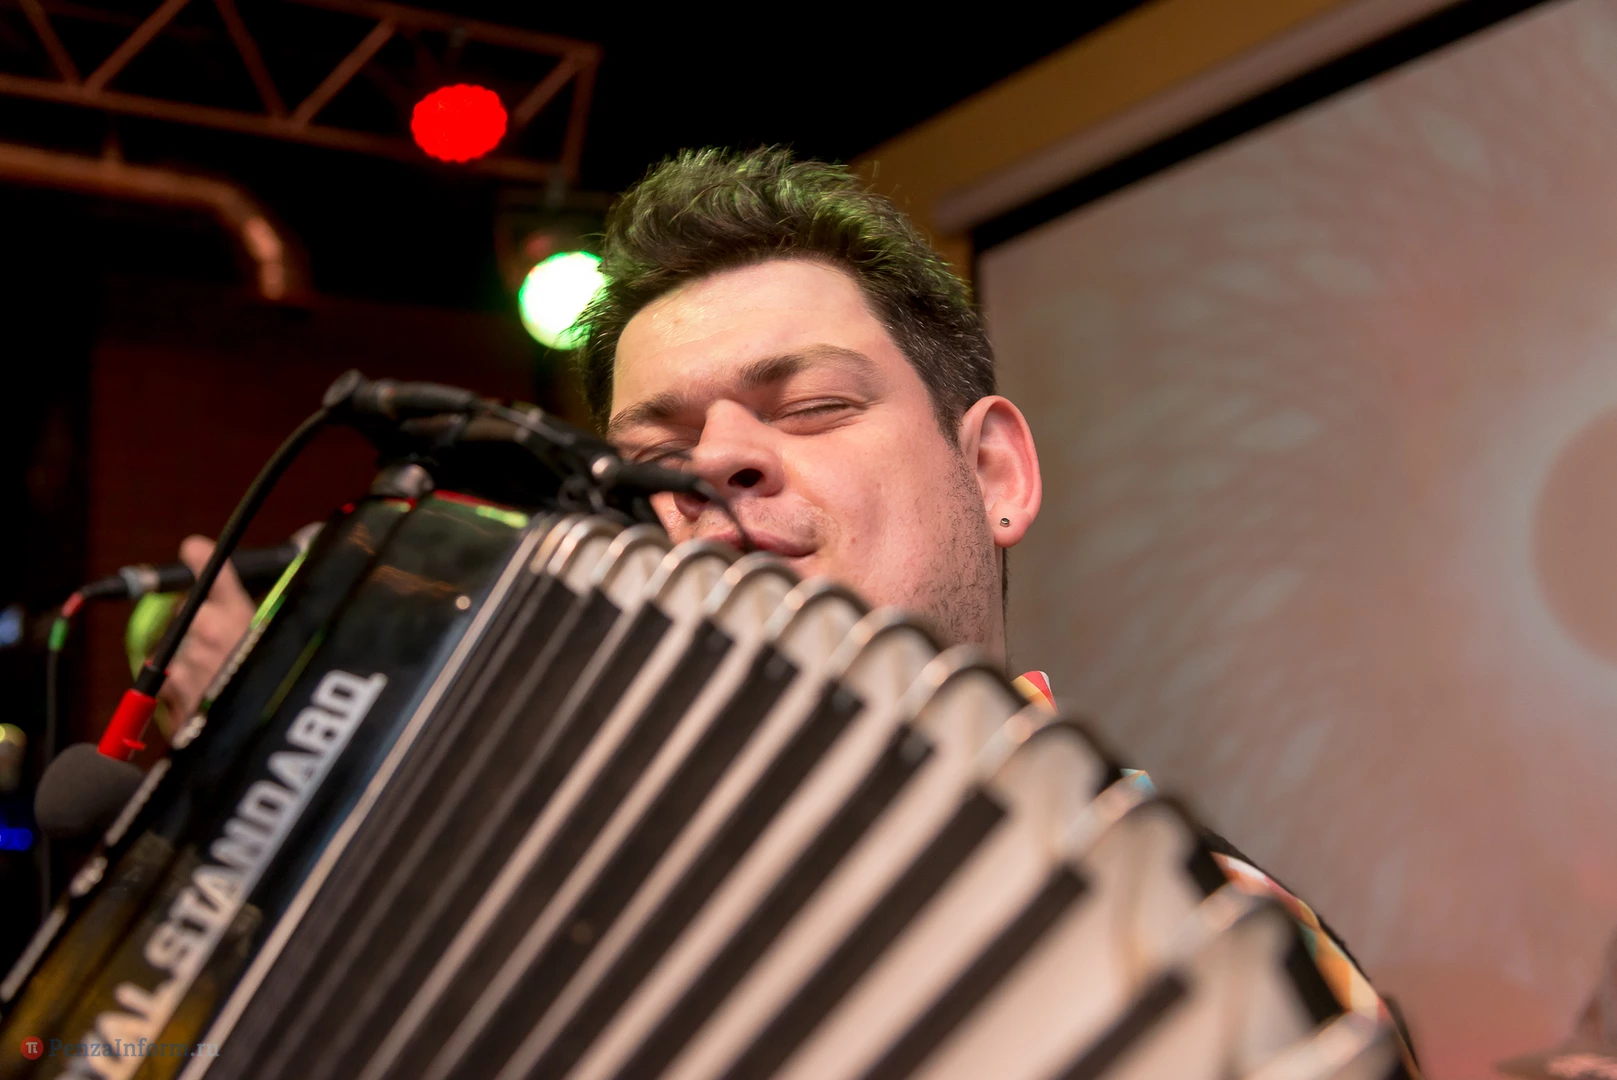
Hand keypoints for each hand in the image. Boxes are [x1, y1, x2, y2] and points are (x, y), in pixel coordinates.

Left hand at [154, 536, 255, 738]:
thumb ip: (246, 623)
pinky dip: (179, 688)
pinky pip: (166, 679)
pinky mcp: (170, 687)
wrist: (251, 745)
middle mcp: (212, 631)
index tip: (193, 548)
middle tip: (223, 652)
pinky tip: (206, 698)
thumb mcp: (272, 651)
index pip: (217, 575)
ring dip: (189, 663)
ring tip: (219, 683)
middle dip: (199, 630)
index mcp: (244, 617)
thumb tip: (226, 605)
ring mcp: (188, 660)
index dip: (200, 558)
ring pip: (176, 649)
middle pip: (190, 615)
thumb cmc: (269, 696)